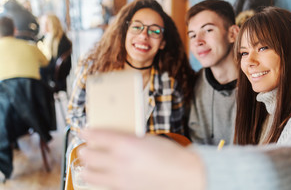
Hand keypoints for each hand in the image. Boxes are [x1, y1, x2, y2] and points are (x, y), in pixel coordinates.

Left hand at [79, 129, 205, 189]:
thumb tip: (113, 138)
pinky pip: (102, 185)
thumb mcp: (147, 139)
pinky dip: (98, 180)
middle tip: (86, 147)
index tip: (83, 131)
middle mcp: (119, 161)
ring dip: (86, 167)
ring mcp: (119, 179)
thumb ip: (127, 138)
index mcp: (126, 144)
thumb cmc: (170, 156)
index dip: (87, 132)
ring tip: (89, 164)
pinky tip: (102, 176)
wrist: (182, 175)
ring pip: (89, 174)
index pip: (97, 136)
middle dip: (84, 149)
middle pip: (88, 155)